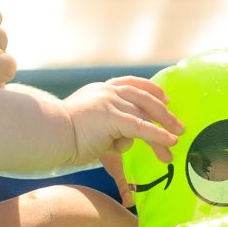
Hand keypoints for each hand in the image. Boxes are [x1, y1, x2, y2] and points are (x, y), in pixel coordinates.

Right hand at [60, 77, 179, 168]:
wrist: (48, 133)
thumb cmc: (63, 135)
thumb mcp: (89, 124)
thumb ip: (108, 127)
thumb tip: (124, 140)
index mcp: (100, 89)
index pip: (131, 84)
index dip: (151, 90)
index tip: (165, 98)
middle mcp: (107, 91)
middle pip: (143, 98)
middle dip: (164, 113)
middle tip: (179, 125)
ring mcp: (110, 102)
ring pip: (144, 115)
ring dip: (163, 130)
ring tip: (176, 142)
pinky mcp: (113, 117)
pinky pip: (141, 127)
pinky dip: (157, 136)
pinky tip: (170, 142)